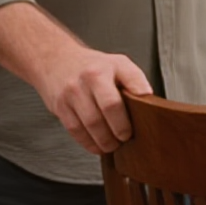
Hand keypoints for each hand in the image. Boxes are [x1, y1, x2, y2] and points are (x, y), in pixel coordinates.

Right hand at [35, 39, 152, 154]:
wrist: (56, 59)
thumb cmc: (93, 66)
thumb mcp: (119, 64)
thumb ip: (135, 80)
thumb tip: (149, 98)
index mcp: (104, 70)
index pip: (117, 98)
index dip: (126, 118)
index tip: (136, 127)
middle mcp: (87, 80)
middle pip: (104, 113)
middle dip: (118, 132)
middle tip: (125, 139)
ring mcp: (71, 93)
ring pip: (89, 125)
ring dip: (104, 141)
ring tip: (113, 145)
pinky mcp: (59, 107)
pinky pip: (75, 130)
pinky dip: (88, 142)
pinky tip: (97, 145)